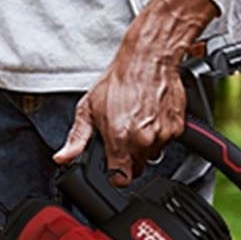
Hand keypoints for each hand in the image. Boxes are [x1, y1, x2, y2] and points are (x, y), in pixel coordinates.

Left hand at [54, 50, 187, 186]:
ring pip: (151, 156)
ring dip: (143, 146)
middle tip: (121, 137)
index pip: (120, 179)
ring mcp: (162, 135)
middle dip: (127, 159)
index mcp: (119, 139)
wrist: (147, 61)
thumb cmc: (118, 82)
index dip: (114, 175)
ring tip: (135, 124)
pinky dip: (158, 135)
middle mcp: (143, 140)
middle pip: (136, 169)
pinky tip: (148, 118)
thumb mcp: (87, 109)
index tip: (112, 167)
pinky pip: (166, 142)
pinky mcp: (177, 128)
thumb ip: (76, 138)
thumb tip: (63, 157)